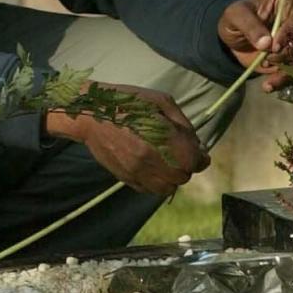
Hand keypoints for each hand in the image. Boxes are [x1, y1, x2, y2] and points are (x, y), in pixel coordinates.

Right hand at [44, 84, 208, 194]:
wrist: (91, 113)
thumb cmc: (127, 101)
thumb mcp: (161, 101)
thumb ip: (182, 124)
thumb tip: (197, 146)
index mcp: (161, 136)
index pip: (192, 161)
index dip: (200, 158)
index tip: (200, 154)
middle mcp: (150, 158)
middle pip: (181, 177)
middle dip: (185, 167)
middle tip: (180, 155)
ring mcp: (136, 170)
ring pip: (166, 189)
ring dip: (172, 179)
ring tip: (167, 164)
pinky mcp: (124, 177)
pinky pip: (149, 190)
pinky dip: (156, 183)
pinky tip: (153, 168)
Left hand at [219, 0, 292, 86]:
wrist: (235, 35)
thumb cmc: (237, 17)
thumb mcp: (236, 16)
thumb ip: (250, 26)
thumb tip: (266, 43)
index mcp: (291, 1)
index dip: (290, 33)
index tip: (275, 46)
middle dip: (288, 55)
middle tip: (268, 61)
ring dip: (287, 73)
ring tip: (268, 83)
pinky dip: (283, 81)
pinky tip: (268, 86)